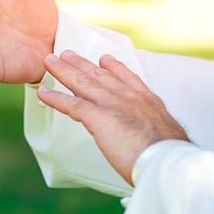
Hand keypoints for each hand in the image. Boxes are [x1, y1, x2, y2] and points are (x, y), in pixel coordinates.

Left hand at [37, 50, 188, 184]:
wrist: (166, 160)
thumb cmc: (170, 157)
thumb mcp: (168, 136)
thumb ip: (156, 133)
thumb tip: (154, 142)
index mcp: (148, 102)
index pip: (128, 79)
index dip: (115, 67)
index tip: (105, 59)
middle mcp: (130, 97)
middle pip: (100, 75)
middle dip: (82, 63)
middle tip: (67, 53)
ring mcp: (113, 104)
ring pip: (83, 83)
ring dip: (63, 71)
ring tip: (49, 62)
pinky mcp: (99, 117)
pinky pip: (72, 104)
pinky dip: (55, 98)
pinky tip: (43, 93)